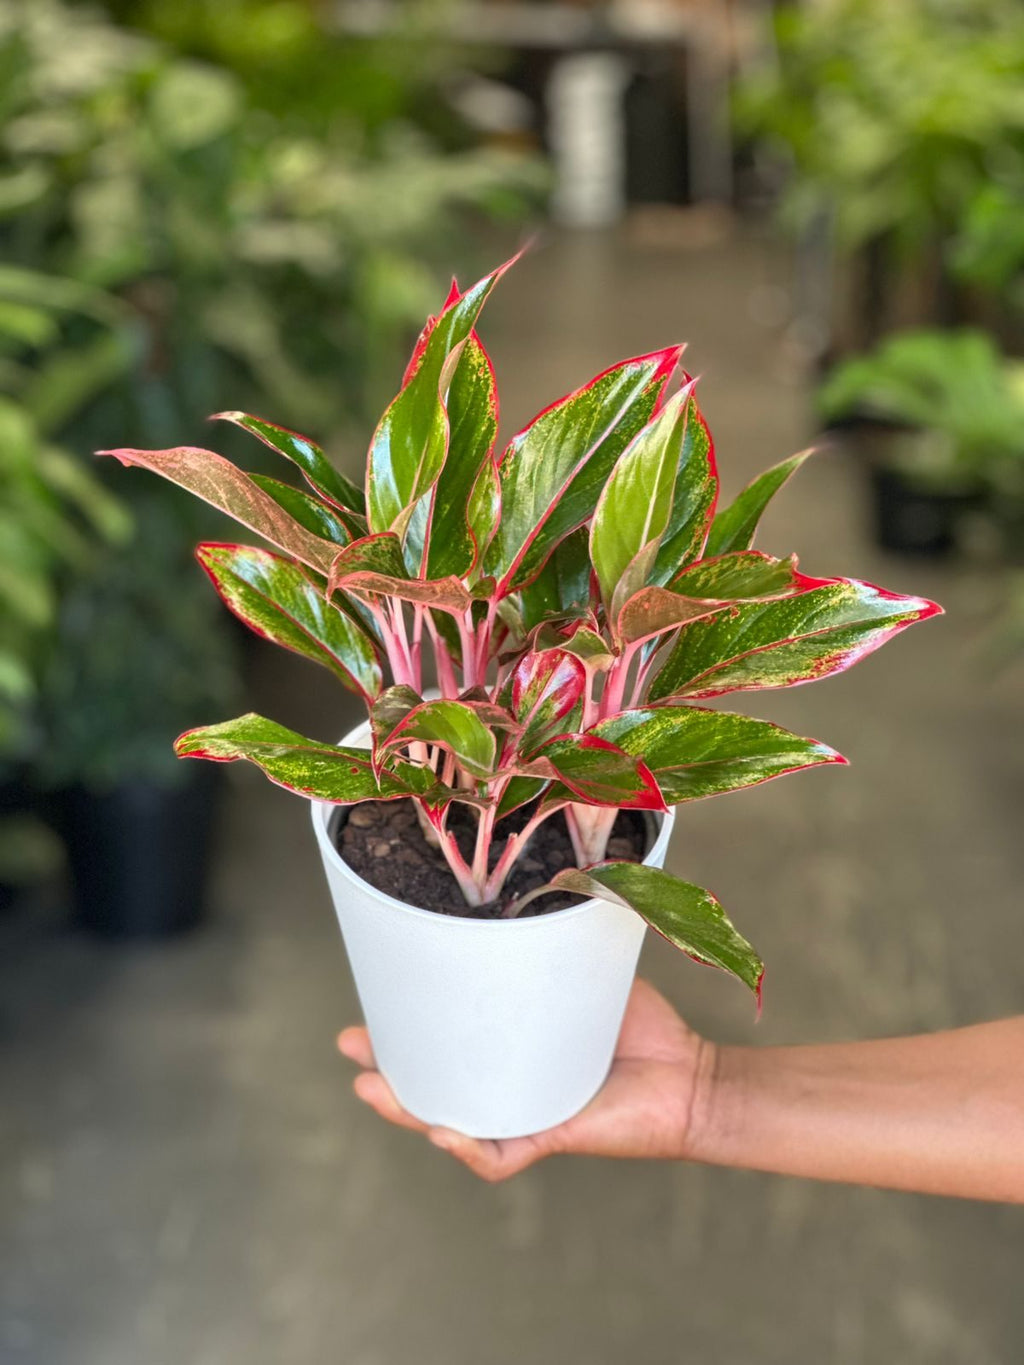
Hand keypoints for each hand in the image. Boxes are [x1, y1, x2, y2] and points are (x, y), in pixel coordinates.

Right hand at [337, 978, 711, 1181]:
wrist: (692, 1075)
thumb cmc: (641, 1027)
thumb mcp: (583, 975)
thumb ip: (554, 946)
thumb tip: (526, 891)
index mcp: (511, 1048)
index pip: (447, 1041)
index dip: (404, 1029)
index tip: (369, 1005)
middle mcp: (510, 1084)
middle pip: (433, 1084)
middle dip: (384, 1068)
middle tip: (350, 1043)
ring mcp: (525, 1114)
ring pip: (450, 1123)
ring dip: (407, 1109)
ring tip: (373, 1086)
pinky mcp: (552, 1137)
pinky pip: (499, 1156)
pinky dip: (468, 1147)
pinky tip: (442, 1129)